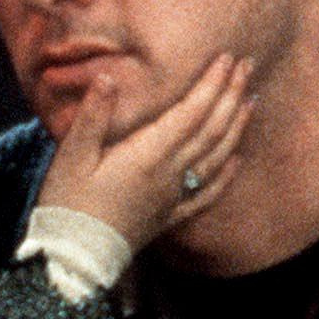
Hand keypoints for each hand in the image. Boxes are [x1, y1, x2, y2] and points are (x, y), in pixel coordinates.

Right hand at [35, 55, 252, 251]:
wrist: (73, 259)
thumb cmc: (68, 204)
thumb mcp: (72, 155)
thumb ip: (94, 115)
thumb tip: (110, 77)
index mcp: (148, 155)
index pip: (191, 112)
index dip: (212, 84)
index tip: (227, 58)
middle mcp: (168, 174)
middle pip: (211, 130)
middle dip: (231, 95)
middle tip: (248, 66)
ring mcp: (172, 197)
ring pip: (215, 157)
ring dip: (236, 127)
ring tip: (250, 101)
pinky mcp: (167, 217)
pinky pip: (206, 194)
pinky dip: (226, 175)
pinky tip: (237, 160)